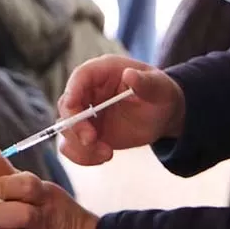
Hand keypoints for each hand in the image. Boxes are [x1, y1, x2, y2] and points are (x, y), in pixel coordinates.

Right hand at [58, 56, 185, 165]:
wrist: (162, 114)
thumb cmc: (160, 93)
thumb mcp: (159, 86)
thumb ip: (145, 82)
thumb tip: (130, 74)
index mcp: (103, 71)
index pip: (80, 77)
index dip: (73, 93)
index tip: (75, 112)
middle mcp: (88, 91)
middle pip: (67, 107)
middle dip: (76, 127)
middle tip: (92, 141)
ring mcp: (86, 114)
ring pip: (66, 130)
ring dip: (81, 147)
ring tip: (106, 153)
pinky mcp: (87, 133)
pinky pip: (73, 147)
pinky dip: (84, 157)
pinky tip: (104, 156)